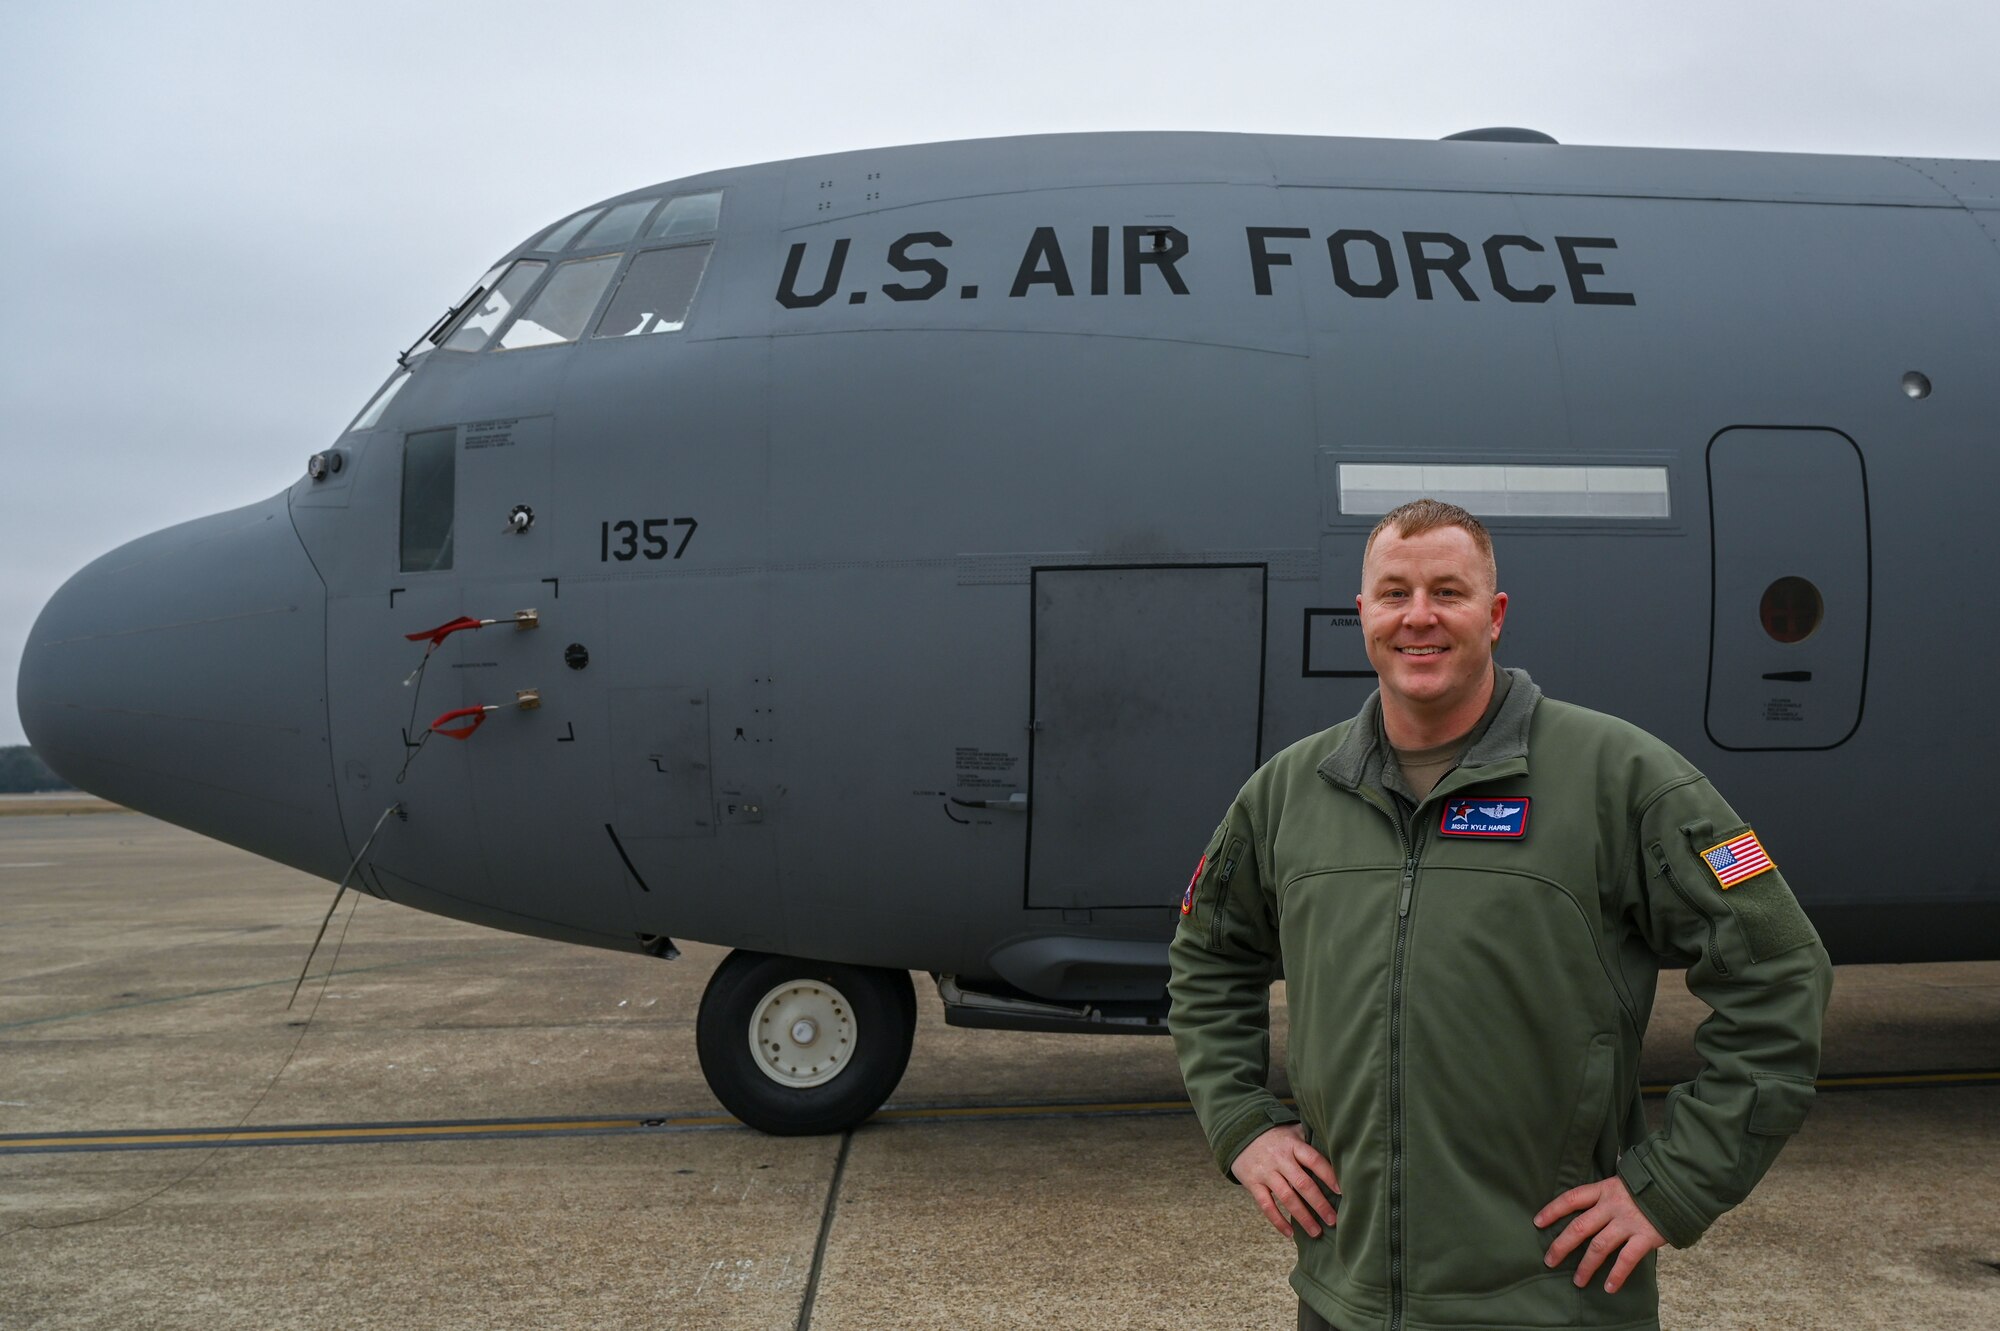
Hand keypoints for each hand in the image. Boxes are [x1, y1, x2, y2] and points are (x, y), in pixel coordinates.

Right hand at [1229, 1124, 1339, 1238]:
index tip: (1342, 1192)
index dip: (1329, 1176)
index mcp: (1293, 1145)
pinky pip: (1266, 1205)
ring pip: (1286, 1197)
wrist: (1240, 1133)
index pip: (1314, 1160)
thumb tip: (1338, 1152)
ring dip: (1303, 1217)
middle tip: (1333, 1221)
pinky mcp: (1252, 1183)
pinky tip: (1290, 1233)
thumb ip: (1311, 1140)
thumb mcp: (1293, 1131)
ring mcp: (1265, 1172)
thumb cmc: (1275, 1135)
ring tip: (1316, 1232)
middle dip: (1319, 1204)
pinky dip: (1278, 1221)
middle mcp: (1279, 1158)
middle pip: (1302, 1183)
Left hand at [1534, 1177, 1667, 1292]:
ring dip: (1586, 1266)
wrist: (1679, 1186)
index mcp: (1604, 1190)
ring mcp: (1628, 1222)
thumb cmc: (1648, 1187)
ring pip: (1599, 1246)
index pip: (1571, 1198)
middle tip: (1549, 1261)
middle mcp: (1612, 1206)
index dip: (1553, 1210)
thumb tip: (1588, 1211)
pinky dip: (1616, 1275)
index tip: (1537, 1222)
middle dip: (1561, 1246)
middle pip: (1579, 1227)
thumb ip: (1606, 1197)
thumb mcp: (1622, 1183)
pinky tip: (1609, 1287)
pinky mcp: (1645, 1236)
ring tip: (1578, 1282)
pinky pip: (1627, 1259)